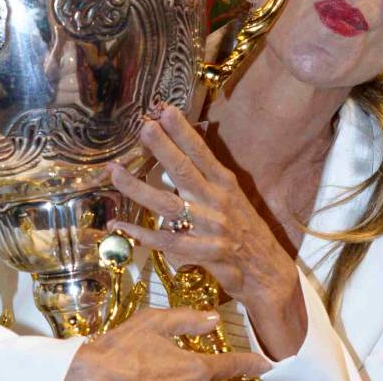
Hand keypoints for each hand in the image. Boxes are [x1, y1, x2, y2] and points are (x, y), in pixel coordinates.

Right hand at [65, 308, 270, 380]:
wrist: (91, 375)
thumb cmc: (120, 349)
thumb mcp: (155, 323)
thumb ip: (187, 319)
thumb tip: (212, 318)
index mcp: (194, 368)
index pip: (232, 365)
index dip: (252, 363)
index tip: (266, 364)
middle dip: (231, 373)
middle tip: (240, 366)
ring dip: (210, 376)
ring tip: (213, 367)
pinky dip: (193, 380)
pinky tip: (180, 372)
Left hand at [108, 104, 305, 358]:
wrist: (267, 271)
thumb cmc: (246, 230)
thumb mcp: (233, 197)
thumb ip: (208, 178)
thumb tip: (180, 152)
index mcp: (225, 184)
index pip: (201, 152)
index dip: (183, 132)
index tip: (166, 111)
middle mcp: (217, 202)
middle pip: (184, 171)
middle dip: (163, 148)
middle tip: (144, 127)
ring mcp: (210, 227)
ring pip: (167, 205)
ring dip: (138, 188)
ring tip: (115, 172)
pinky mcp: (204, 252)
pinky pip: (166, 241)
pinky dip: (142, 234)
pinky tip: (120, 225)